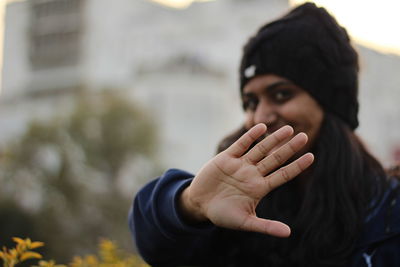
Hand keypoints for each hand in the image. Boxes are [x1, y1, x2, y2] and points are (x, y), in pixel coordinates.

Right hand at [179, 124, 313, 236]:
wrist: (199, 204)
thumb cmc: (222, 215)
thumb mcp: (245, 222)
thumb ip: (266, 226)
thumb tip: (289, 233)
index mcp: (259, 188)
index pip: (282, 175)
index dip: (297, 166)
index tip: (312, 157)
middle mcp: (253, 174)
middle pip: (275, 158)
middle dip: (289, 148)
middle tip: (305, 136)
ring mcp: (240, 164)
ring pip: (261, 149)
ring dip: (274, 139)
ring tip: (289, 129)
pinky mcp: (227, 158)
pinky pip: (241, 145)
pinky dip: (250, 137)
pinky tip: (261, 127)